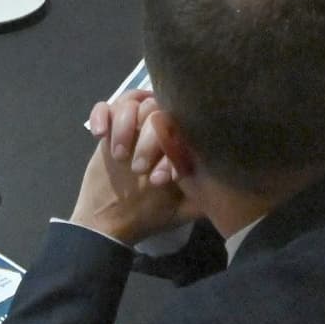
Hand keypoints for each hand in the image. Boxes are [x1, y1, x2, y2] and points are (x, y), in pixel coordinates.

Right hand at [72, 90, 192, 246]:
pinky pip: (104, 106)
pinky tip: (99, 134)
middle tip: (138, 169)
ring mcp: (131, 126)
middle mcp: (157, 128)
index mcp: (177, 142)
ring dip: (123, 126)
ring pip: (130, 102)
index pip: (180, 125)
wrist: (113, 221)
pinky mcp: (108, 129)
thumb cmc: (151, 214)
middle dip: (148, 139)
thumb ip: (204, 191)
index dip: (170, 147)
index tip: (158, 179)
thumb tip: (226, 181)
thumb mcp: (184, 207)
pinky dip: (101, 115)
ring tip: (119, 155)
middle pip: (156, 109)